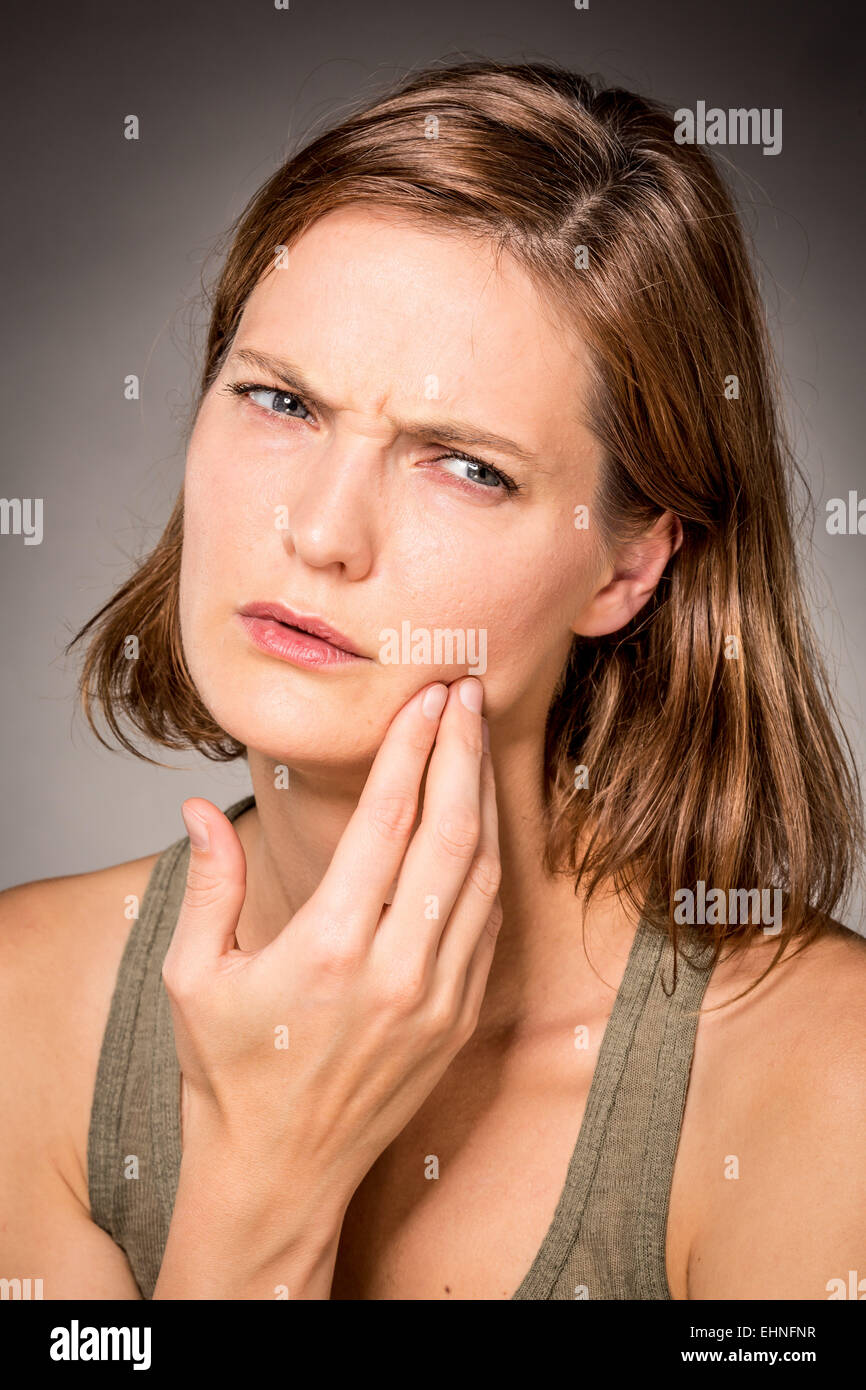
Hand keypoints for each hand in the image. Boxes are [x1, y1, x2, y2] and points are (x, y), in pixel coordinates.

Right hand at [162, 676, 501, 1215]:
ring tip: (474, 739)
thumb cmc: (230, 1071)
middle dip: (461, 752)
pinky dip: (489, 860)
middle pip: (451, 834)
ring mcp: (439, 997)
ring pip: (483, 873)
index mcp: (329, 950)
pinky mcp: (458, 1018)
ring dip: (483, 798)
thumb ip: (209, 885)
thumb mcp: (195, 978)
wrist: (280, 1172)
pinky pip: (488, 920)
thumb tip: (198, 806)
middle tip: (464, 693)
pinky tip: (478, 820)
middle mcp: (397, 970)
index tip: (423, 697)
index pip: (387, 823)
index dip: (410, 750)